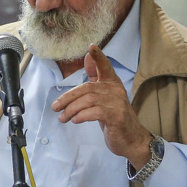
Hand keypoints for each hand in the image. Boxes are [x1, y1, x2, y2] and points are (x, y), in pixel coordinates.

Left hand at [51, 44, 152, 167]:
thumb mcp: (103, 97)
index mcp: (112, 83)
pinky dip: (81, 116)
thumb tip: (87, 58)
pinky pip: (94, 112)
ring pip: (87, 101)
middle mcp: (116, 90)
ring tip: (63, 118)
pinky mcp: (116, 116)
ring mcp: (117, 103)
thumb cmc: (114, 117)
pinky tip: (75, 120)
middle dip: (67, 98)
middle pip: (86, 88)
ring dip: (71, 110)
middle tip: (55, 107)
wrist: (131, 139)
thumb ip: (95, 78)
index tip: (91, 47)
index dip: (98, 56)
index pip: (105, 66)